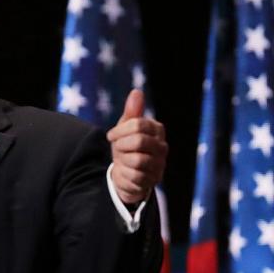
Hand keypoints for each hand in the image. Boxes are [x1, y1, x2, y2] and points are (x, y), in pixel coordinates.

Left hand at [106, 89, 167, 204]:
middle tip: (117, 149)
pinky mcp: (153, 181)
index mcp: (157, 130)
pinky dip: (125, 173)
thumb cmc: (126, 147)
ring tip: (122, 160)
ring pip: (138, 159)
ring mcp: (160, 164)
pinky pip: (136, 176)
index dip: (119, 130)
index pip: (138, 124)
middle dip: (121, 145)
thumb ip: (132, 112)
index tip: (110, 136)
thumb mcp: (125, 128)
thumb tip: (137, 91)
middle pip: (139, 141)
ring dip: (123, 160)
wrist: (126, 174)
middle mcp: (162, 147)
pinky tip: (125, 171)